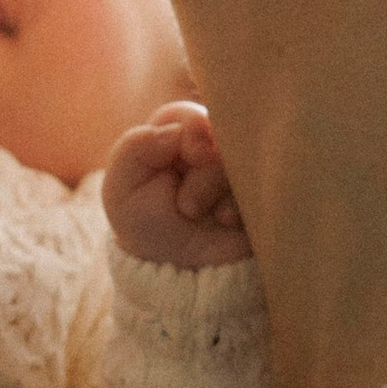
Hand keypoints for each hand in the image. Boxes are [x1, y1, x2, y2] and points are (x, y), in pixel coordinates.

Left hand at [104, 105, 249, 268]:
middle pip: (224, 135)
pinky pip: (265, 185)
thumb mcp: (121, 188)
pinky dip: (242, 205)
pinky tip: (226, 222)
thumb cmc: (145, 223)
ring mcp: (239, 169)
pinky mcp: (261, 192)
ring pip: (244, 160)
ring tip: (202, 216)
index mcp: (177, 134)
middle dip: (206, 172)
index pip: (192, 117)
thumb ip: (134, 149)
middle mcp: (212, 145)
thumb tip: (174, 131)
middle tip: (187, 206)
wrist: (177, 270)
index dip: (194, 133)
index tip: (191, 157)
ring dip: (218, 191)